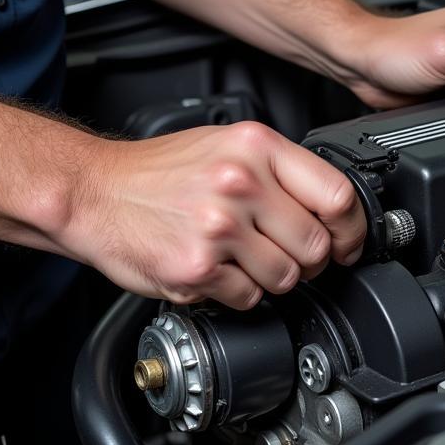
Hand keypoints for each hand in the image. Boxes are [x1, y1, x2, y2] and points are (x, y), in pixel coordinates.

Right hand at [68, 122, 365, 308]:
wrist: (93, 193)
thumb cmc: (158, 173)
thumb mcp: (227, 145)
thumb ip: (281, 170)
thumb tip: (333, 207)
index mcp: (256, 147)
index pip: (337, 196)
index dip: (351, 229)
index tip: (346, 242)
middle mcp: (240, 183)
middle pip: (316, 245)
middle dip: (309, 260)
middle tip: (287, 255)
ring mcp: (218, 227)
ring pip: (286, 278)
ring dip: (272, 278)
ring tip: (243, 260)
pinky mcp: (196, 268)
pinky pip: (249, 298)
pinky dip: (238, 293)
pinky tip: (218, 271)